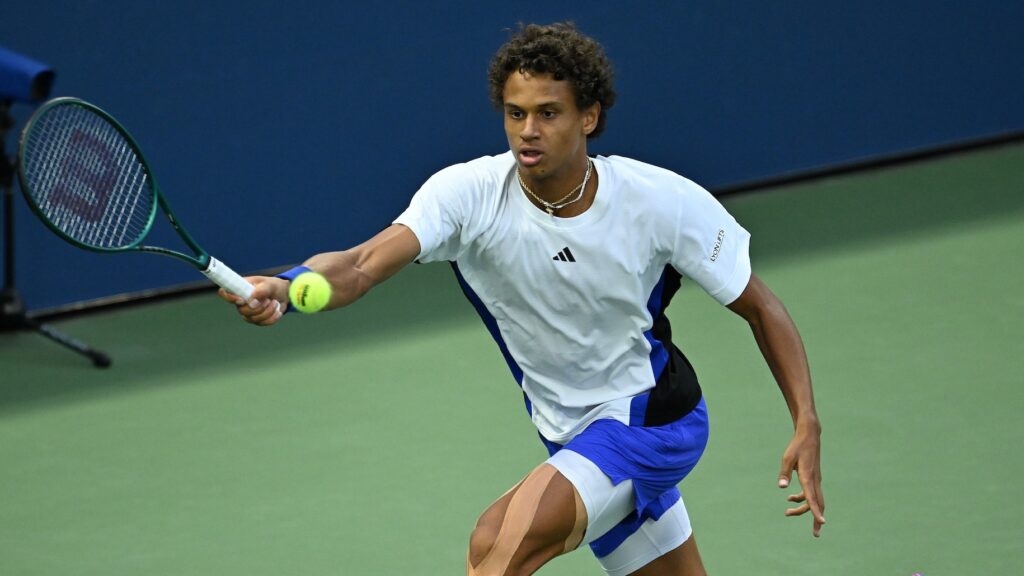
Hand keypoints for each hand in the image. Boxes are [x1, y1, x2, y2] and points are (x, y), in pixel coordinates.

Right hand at [217, 276, 288, 325]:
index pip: (225, 293)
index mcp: (240, 288)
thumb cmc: (273, 286)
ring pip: (253, 318)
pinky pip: (262, 323)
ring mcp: (248, 312)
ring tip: (275, 302)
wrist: (283, 294)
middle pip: (242, 310)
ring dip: (268, 311)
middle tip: (269, 300)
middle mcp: (241, 301)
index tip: (242, 300)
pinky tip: (278, 311)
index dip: (230, 298)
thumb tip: (252, 302)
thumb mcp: (269, 284)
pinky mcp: (257, 319)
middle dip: (259, 307)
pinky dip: (272, 318)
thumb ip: (261, 291)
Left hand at [777, 420, 824, 536]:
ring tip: (787, 513)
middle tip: (815, 534)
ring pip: (815, 499)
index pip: (812, 498)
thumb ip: (784, 473)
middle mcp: (814, 480)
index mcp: (808, 477)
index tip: (822, 523)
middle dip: (817, 519)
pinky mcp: (813, 477)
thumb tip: (781, 486)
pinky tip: (790, 498)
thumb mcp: (787, 458)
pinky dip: (802, 499)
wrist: (810, 436)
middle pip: (818, 503)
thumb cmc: (797, 446)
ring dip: (805, 510)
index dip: (816, 512)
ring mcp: (816, 479)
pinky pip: (811, 493)